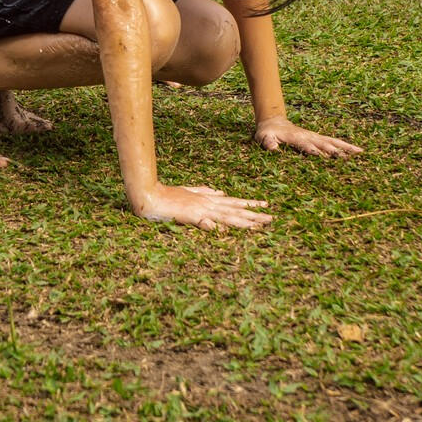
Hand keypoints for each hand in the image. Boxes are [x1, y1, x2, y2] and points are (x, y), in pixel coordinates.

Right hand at [133, 183, 270, 230]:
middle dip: (254, 215)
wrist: (148, 195)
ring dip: (243, 221)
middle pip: (235, 210)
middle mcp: (208, 203)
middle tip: (272, 219)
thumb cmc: (167, 195)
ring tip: (258, 225)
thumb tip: (220, 191)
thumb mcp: (188, 192)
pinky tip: (225, 230)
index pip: (234, 202)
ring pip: (226, 216)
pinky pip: (205, 222)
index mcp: (208, 199)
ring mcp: (200, 209)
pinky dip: (215, 225)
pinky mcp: (190, 215)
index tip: (265, 205)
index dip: (250, 205)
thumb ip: (204, 191)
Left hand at [254, 118, 362, 157]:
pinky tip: (357, 152)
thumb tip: (272, 148)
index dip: (315, 150)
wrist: (273, 122)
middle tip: (350, 157)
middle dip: (336, 150)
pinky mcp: (318, 138)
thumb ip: (267, 142)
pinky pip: (333, 142)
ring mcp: (315, 137)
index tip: (325, 156)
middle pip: (325, 143)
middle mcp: (309, 136)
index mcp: (296, 138)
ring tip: (360, 153)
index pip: (307, 145)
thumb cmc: (267, 132)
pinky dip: (345, 146)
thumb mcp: (262, 137)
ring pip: (333, 142)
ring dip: (346, 147)